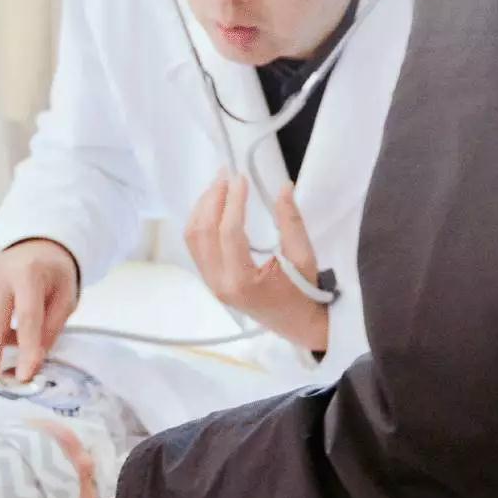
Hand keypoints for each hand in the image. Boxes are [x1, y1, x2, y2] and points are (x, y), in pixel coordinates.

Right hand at [0, 239, 78, 388]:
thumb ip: (52, 327)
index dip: (27, 347)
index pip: (28, 316)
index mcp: (29, 272)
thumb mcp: (66, 297)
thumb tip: (34, 360)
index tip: (24, 374)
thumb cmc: (55, 275)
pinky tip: (4, 315)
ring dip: (0, 339)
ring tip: (18, 329)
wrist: (35, 246)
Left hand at [185, 175, 328, 350]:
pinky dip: (201, 221)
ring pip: (193, 238)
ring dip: (203, 207)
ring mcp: (211, 282)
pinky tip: (214, 205)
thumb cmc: (303, 292)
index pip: (229, 232)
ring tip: (218, 185)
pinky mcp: (210, 279)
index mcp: (243, 281)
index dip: (233, 201)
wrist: (296, 323)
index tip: (241, 178)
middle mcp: (220, 283)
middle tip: (226, 174)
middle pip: (203, 232)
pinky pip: (196, 246)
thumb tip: (284, 186)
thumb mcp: (304, 256)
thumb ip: (291, 221)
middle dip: (212, 199)